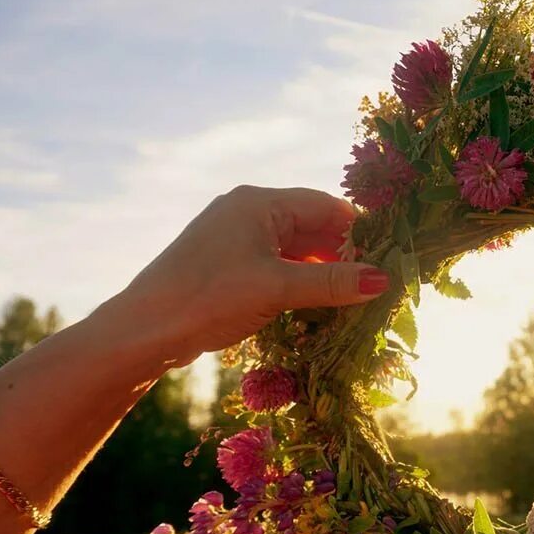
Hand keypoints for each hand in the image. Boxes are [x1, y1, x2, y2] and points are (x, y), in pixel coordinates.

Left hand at [105, 185, 389, 366]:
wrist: (143, 329)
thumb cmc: (208, 298)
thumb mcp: (276, 289)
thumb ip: (332, 283)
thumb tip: (385, 280)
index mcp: (259, 203)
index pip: (326, 207)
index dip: (360, 232)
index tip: (390, 258)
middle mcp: (248, 212)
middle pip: (313, 227)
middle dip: (345, 255)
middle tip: (377, 285)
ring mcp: (237, 239)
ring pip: (298, 249)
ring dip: (325, 272)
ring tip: (354, 299)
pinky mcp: (230, 265)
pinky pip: (280, 266)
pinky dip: (302, 282)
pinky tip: (319, 306)